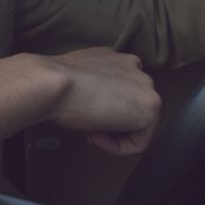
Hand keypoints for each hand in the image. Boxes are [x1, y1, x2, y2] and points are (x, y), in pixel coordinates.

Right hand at [46, 47, 160, 154]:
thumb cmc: (56, 80)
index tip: (82, 112)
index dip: (99, 105)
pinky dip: (118, 147)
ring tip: (90, 132)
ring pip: (136, 123)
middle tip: (86, 125)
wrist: (55, 84)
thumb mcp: (75, 75)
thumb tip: (92, 102)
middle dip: (108, 119)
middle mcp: (137, 68)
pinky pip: (138, 141)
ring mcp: (147, 89)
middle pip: (129, 105)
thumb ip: (92, 84)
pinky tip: (96, 138)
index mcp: (118, 58)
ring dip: (113, 132)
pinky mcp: (150, 112)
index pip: (119, 88)